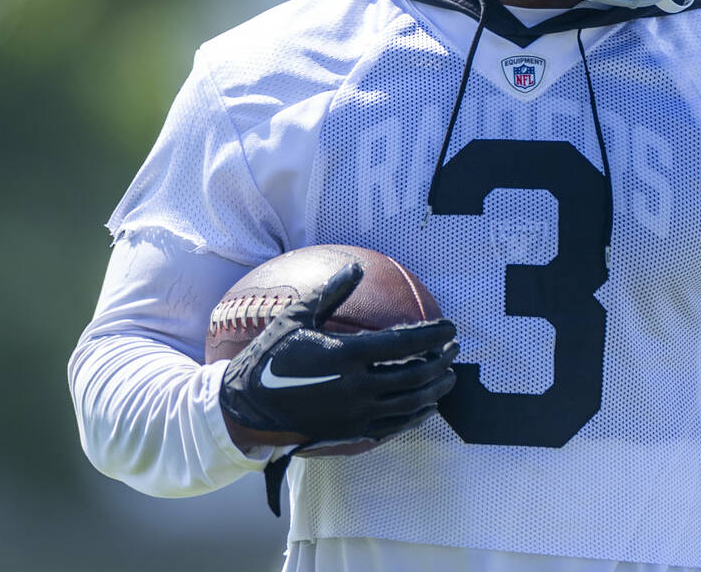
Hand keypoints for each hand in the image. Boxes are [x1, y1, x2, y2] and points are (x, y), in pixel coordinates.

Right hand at [218, 262, 457, 450]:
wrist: (244, 407)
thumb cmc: (269, 356)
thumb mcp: (296, 317)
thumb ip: (331, 292)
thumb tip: (356, 267)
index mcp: (346, 355)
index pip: (404, 343)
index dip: (433, 335)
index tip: (451, 327)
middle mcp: (356, 387)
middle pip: (414, 374)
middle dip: (441, 361)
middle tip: (455, 349)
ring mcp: (355, 414)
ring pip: (409, 403)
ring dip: (435, 390)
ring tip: (449, 378)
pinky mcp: (350, 434)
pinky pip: (393, 427)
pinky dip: (416, 417)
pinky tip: (427, 408)